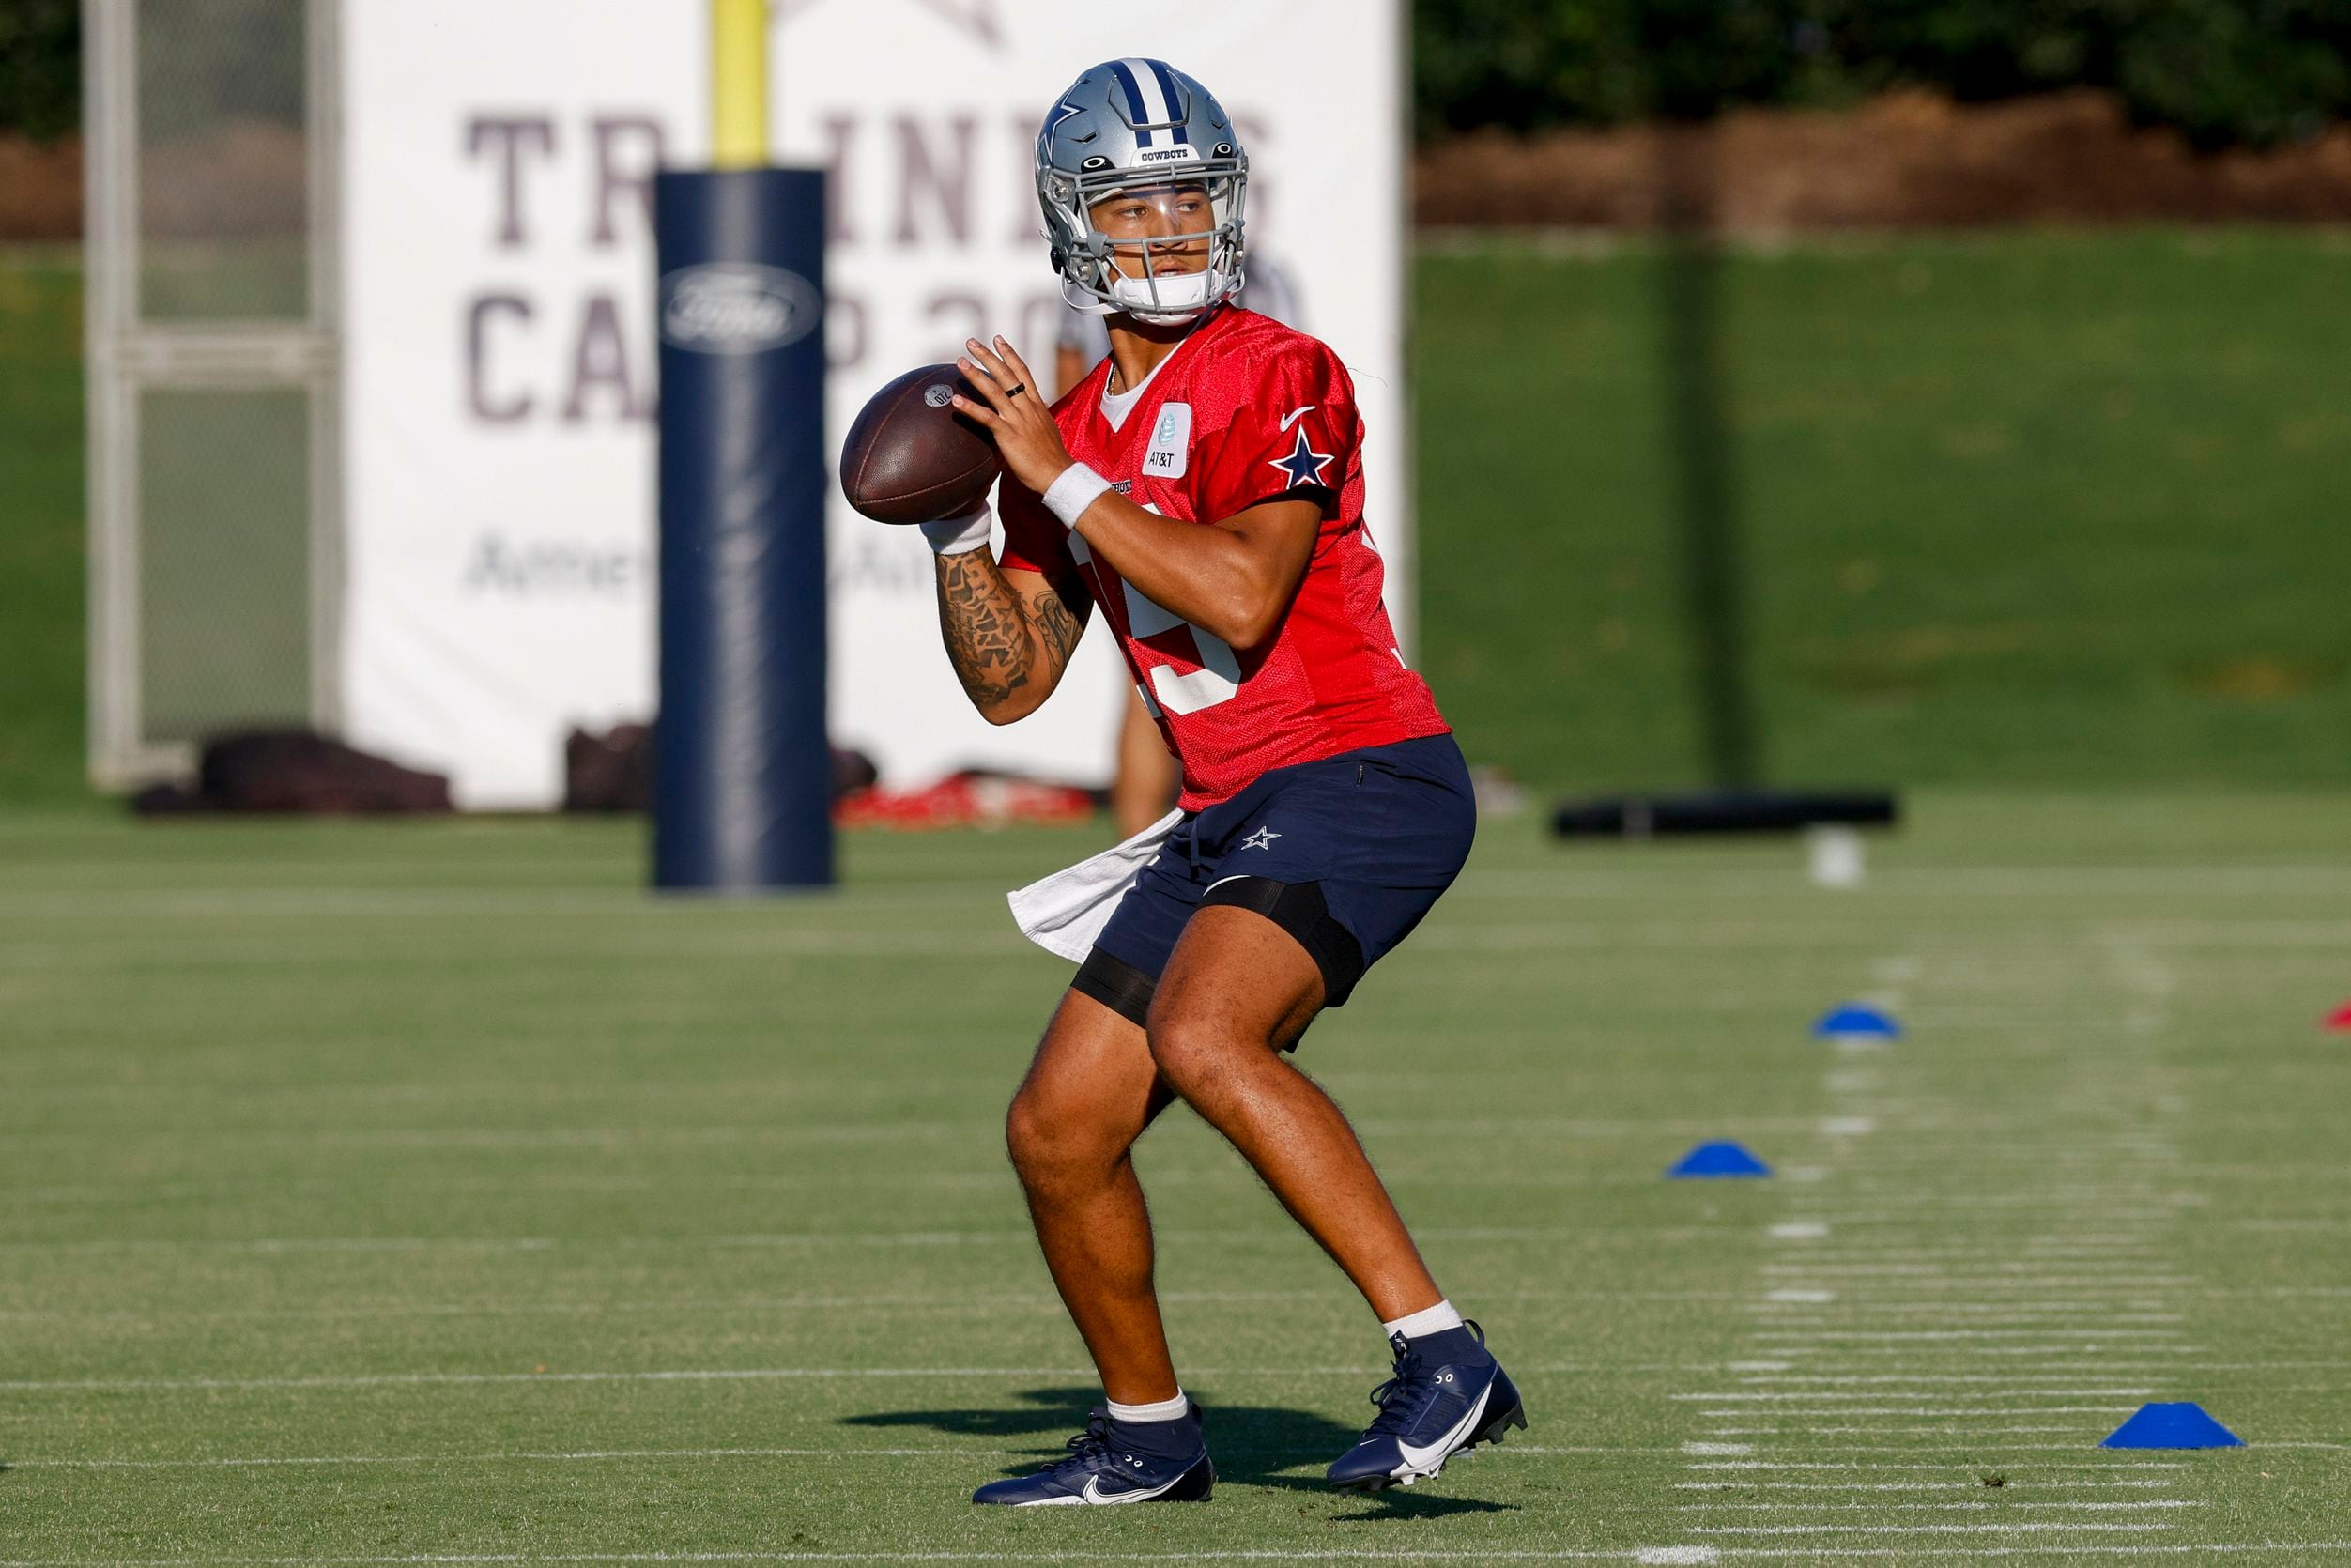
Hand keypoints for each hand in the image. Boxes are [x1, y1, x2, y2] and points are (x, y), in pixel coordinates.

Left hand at [952, 337, 1074, 496]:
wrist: (1058, 475)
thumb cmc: (1052, 458)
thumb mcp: (1047, 429)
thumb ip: (1036, 416)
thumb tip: (1033, 409)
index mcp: (1036, 405)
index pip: (1022, 372)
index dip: (1010, 355)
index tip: (998, 340)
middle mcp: (1027, 408)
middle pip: (1006, 375)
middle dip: (988, 356)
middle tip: (971, 342)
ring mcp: (1018, 420)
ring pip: (995, 391)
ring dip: (976, 375)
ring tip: (960, 362)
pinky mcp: (1009, 435)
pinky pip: (987, 418)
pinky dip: (971, 408)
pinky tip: (956, 400)